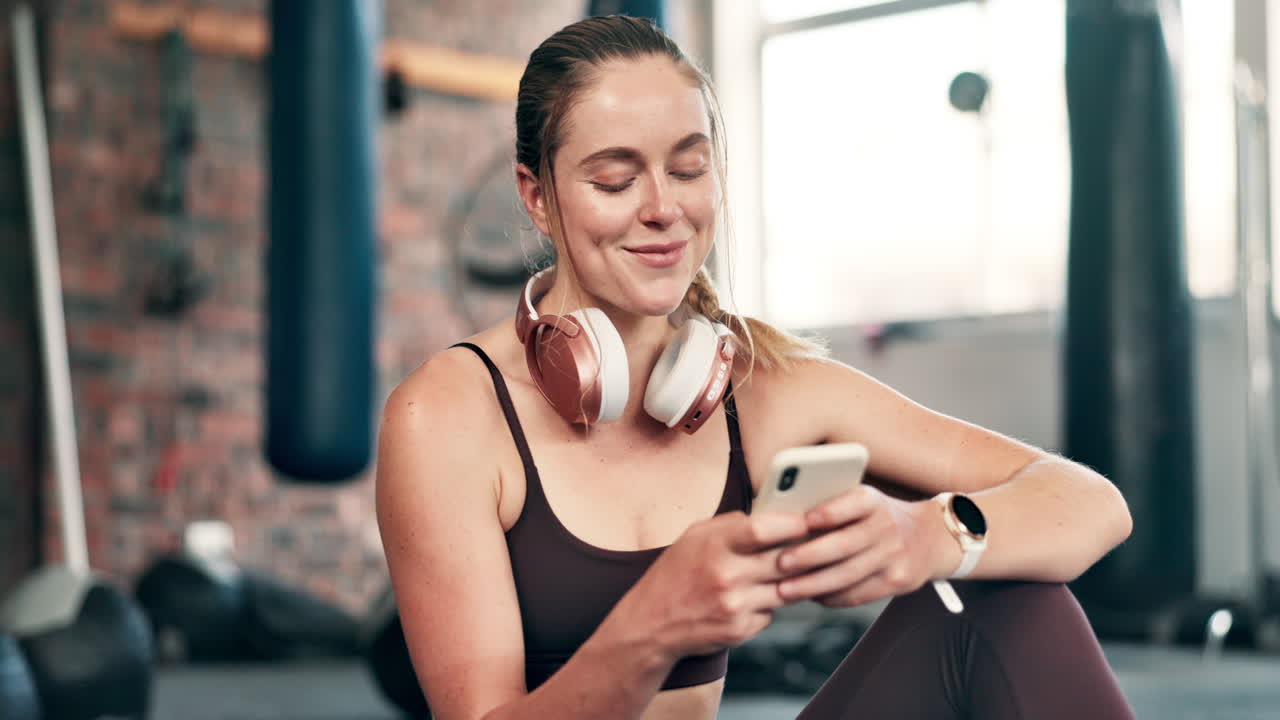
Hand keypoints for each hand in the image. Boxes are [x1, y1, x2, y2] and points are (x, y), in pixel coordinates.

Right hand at [616, 510, 809, 658]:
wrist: (651, 622)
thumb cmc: (676, 571)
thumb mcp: (694, 535)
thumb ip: (732, 523)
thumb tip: (773, 514)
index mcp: (714, 545)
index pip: (762, 529)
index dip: (792, 524)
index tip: (808, 520)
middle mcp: (725, 576)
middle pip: (784, 560)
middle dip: (803, 553)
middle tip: (815, 545)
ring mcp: (734, 606)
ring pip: (786, 589)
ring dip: (790, 581)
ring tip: (785, 571)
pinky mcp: (740, 630)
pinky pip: (772, 613)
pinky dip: (769, 605)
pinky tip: (755, 598)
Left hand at [773, 485, 954, 608]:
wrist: (930, 538)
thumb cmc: (878, 517)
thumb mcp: (862, 501)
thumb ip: (831, 508)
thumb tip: (785, 523)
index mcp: (873, 501)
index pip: (852, 503)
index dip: (827, 513)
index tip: (801, 521)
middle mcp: (886, 526)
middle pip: (845, 544)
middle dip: (809, 556)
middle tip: (780, 564)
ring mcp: (893, 556)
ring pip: (848, 575)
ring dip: (813, 585)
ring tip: (786, 590)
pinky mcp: (897, 581)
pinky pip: (859, 593)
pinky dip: (832, 597)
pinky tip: (813, 596)